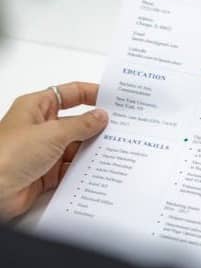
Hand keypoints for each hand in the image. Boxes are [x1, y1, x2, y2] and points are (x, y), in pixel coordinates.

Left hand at [0, 82, 107, 220]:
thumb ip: (81, 125)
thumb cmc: (7, 155)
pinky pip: (72, 168)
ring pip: (76, 146)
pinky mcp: (46, 173)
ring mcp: (44, 151)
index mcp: (37, 107)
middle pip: (77, 122)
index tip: (114, 99)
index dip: (92, 93)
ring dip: (92, 149)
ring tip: (116, 149)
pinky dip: (84, 169)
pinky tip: (100, 168)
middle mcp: (41, 127)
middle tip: (122, 127)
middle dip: (97, 125)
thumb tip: (101, 116)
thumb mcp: (52, 133)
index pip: (71, 94)